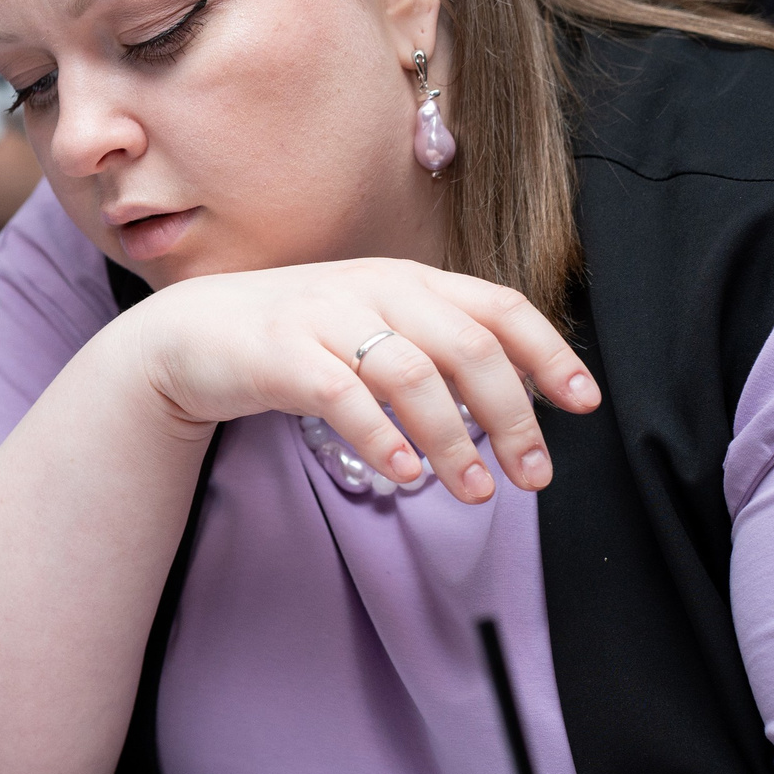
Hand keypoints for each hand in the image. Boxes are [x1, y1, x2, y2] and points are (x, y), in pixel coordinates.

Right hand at [125, 259, 596, 503]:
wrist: (190, 336)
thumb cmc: (294, 342)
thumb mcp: (372, 330)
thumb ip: (434, 349)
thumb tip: (515, 395)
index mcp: (408, 281)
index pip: (499, 306)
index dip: (549, 353)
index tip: (583, 403)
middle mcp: (374, 289)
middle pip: (469, 347)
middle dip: (512, 416)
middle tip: (532, 475)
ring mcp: (325, 317)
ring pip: (413, 374)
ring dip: (453, 440)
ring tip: (472, 492)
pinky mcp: (282, 354)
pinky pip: (344, 395)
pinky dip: (382, 437)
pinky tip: (403, 474)